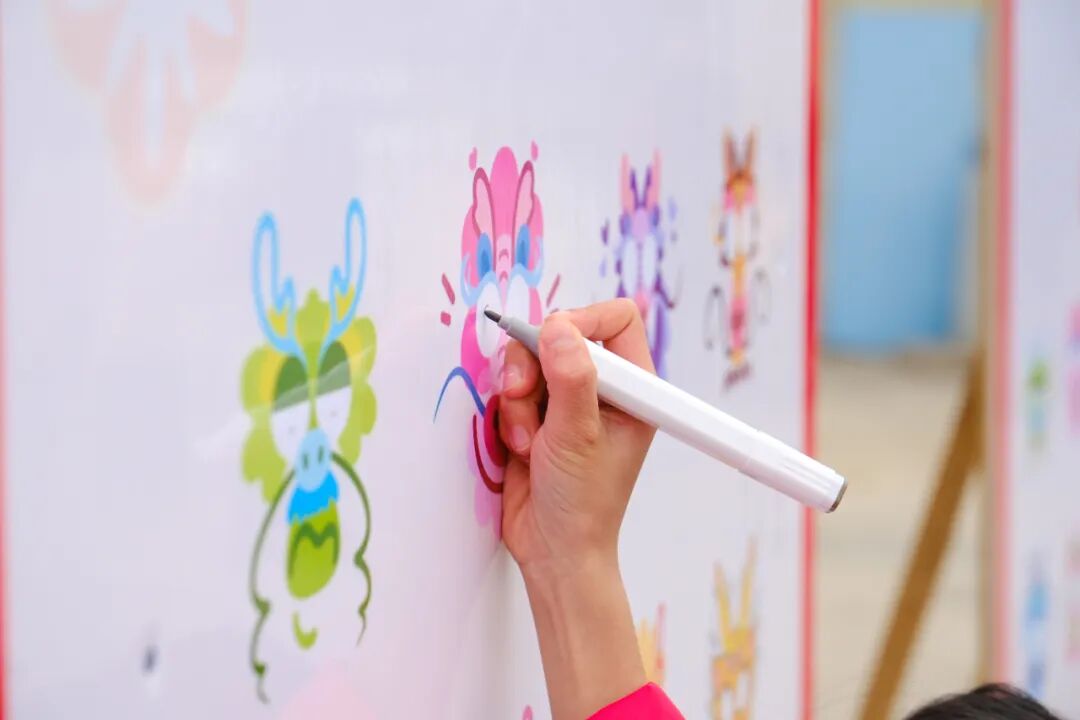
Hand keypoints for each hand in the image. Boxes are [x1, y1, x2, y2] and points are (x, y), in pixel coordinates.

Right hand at [498, 298, 656, 577]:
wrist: (554, 549)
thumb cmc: (584, 503)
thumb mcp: (578, 436)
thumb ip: (571, 379)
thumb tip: (559, 327)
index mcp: (633, 388)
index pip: (616, 320)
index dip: (583, 321)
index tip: (553, 342)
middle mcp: (602, 388)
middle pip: (560, 334)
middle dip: (534, 365)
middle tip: (522, 394)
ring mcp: (567, 401)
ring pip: (529, 362)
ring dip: (518, 399)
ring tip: (528, 440)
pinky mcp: (537, 416)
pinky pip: (511, 390)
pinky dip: (508, 415)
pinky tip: (520, 449)